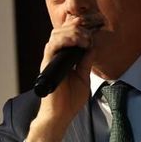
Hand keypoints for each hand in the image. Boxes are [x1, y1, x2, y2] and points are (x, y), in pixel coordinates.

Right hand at [25, 16, 97, 141]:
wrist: (60, 115)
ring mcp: (50, 59)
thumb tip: (92, 47)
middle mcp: (54, 56)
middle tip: (91, 34)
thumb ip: (86, 62)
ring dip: (73, 32)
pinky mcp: (47, 64)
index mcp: (63, 57)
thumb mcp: (83, 77)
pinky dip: (66, 39)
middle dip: (77, 27)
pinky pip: (53, 45)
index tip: (93, 26)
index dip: (78, 26)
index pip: (67, 34)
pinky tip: (78, 42)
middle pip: (61, 30)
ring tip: (86, 39)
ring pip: (56, 34)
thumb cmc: (70, 100)